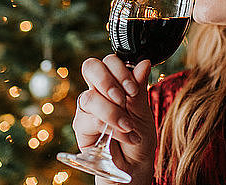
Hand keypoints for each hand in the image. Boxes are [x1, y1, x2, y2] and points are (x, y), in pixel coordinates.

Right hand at [73, 56, 154, 184]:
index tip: (133, 89)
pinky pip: (91, 120)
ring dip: (113, 112)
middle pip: (90, 67)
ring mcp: (88, 108)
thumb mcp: (144, 111)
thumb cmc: (139, 136)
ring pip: (90, 97)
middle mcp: (98, 91)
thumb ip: (139, 88)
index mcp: (115, 82)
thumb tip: (144, 62)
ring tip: (129, 126)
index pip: (108, 61)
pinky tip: (123, 135)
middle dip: (108, 81)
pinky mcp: (81, 126)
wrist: (134, 165)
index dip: (119, 69)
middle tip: (124, 99)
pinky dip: (111, 127)